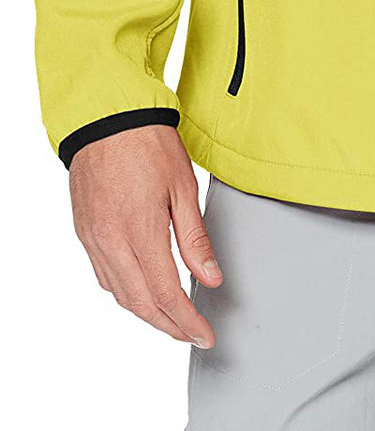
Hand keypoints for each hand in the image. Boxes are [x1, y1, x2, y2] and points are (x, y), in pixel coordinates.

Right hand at [69, 125, 221, 346]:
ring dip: (146, 314)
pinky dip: (125, 292)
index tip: (205, 334)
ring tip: (172, 320)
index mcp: (140, 231)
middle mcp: (111, 241)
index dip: (187, 321)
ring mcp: (93, 238)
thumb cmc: (149, 144)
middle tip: (192, 334)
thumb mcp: (184, 188)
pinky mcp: (85, 231)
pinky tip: (141, 291)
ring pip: (118, 293)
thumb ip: (195, 239)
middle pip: (140, 303)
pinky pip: (103, 275)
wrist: (108, 119)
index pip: (167, 293)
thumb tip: (211, 277)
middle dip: (168, 326)